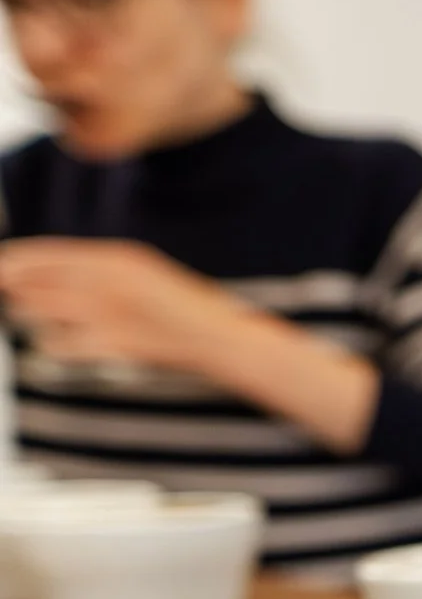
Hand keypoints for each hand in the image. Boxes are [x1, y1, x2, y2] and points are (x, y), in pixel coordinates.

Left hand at [0, 238, 257, 373]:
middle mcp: (109, 279)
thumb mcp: (144, 276)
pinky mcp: (112, 343)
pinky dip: (53, 344)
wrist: (221, 340)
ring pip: (40, 311)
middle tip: (10, 294)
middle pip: (36, 281)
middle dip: (16, 289)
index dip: (15, 261)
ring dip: (31, 316)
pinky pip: (59, 344)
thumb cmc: (184, 312)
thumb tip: (45, 277)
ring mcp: (110, 311)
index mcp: (118, 257)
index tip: (0, 268)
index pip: (47, 254)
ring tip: (32, 317)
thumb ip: (100, 272)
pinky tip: (59, 344)